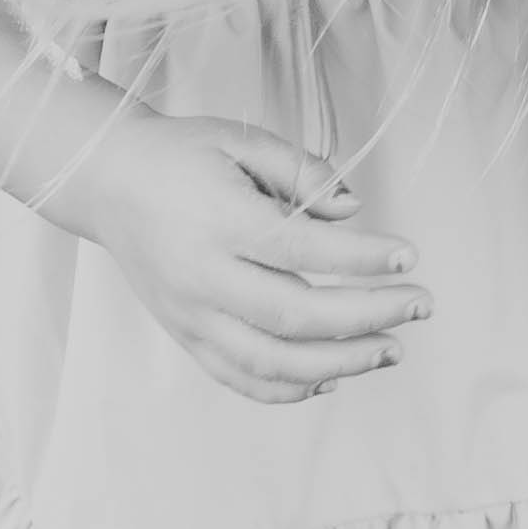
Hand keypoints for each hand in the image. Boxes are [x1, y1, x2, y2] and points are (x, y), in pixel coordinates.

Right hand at [41, 108, 429, 402]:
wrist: (106, 183)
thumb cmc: (179, 156)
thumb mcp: (240, 140)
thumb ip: (302, 171)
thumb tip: (354, 210)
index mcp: (217, 221)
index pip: (302, 250)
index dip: (362, 259)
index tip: (409, 256)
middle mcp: (202, 277)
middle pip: (295, 316)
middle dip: (368, 317)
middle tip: (421, 305)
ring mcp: (191, 316)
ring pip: (271, 362)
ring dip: (341, 363)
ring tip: (392, 349)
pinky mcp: (186, 336)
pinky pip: (241, 378)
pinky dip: (290, 388)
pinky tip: (334, 377)